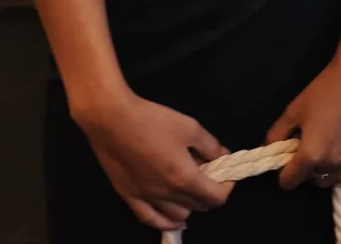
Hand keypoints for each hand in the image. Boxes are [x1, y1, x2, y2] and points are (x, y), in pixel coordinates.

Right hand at [71, 89, 231, 230]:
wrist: (112, 119)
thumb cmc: (153, 120)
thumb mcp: (191, 128)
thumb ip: (211, 146)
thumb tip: (223, 156)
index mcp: (184, 178)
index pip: (216, 197)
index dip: (227, 187)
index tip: (228, 173)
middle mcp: (166, 194)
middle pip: (198, 207)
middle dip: (211, 193)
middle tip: (209, 175)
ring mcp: (145, 198)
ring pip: (176, 216)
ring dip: (190, 206)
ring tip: (191, 190)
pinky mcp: (128, 196)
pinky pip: (149, 219)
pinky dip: (165, 222)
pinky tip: (175, 219)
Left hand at [266, 47, 340, 188]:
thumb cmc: (323, 91)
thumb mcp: (292, 111)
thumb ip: (275, 134)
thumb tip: (269, 148)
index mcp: (310, 156)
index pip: (289, 181)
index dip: (282, 172)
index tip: (284, 156)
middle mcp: (331, 164)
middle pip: (308, 181)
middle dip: (301, 169)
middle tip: (302, 146)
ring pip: (328, 180)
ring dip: (319, 172)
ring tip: (319, 151)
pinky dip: (337, 169)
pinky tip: (335, 150)